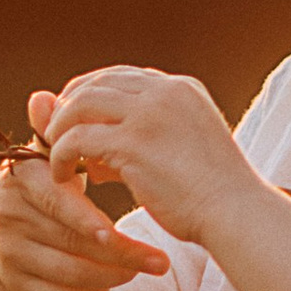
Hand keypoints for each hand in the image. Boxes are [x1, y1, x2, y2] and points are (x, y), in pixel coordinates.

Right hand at [0, 122, 170, 290]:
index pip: (58, 202)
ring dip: (113, 277)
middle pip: (72, 243)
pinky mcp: (13, 283)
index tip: (123, 233)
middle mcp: (5, 218)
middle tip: (160, 261)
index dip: (89, 220)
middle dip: (122, 254)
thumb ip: (58, 133)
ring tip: (143, 270)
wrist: (6, 221)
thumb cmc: (47, 182)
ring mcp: (6, 253)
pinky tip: (113, 287)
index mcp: (18, 180)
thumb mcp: (51, 158)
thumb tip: (41, 97)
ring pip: (70, 275)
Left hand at [37, 66, 254, 249]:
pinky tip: (63, 175)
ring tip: (55, 155)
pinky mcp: (133, 143)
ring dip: (60, 128)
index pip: (123, 77)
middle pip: (98, 82)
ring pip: (81, 104)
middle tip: (54, 134)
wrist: (236, 214)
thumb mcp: (183, 154)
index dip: (92, 95)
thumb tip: (97, 159)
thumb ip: (142, 146)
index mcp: (182, 89)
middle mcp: (165, 92)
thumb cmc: (212, 197)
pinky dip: (63, 154)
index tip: (76, 120)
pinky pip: (78, 139)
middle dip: (69, 105)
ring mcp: (149, 114)